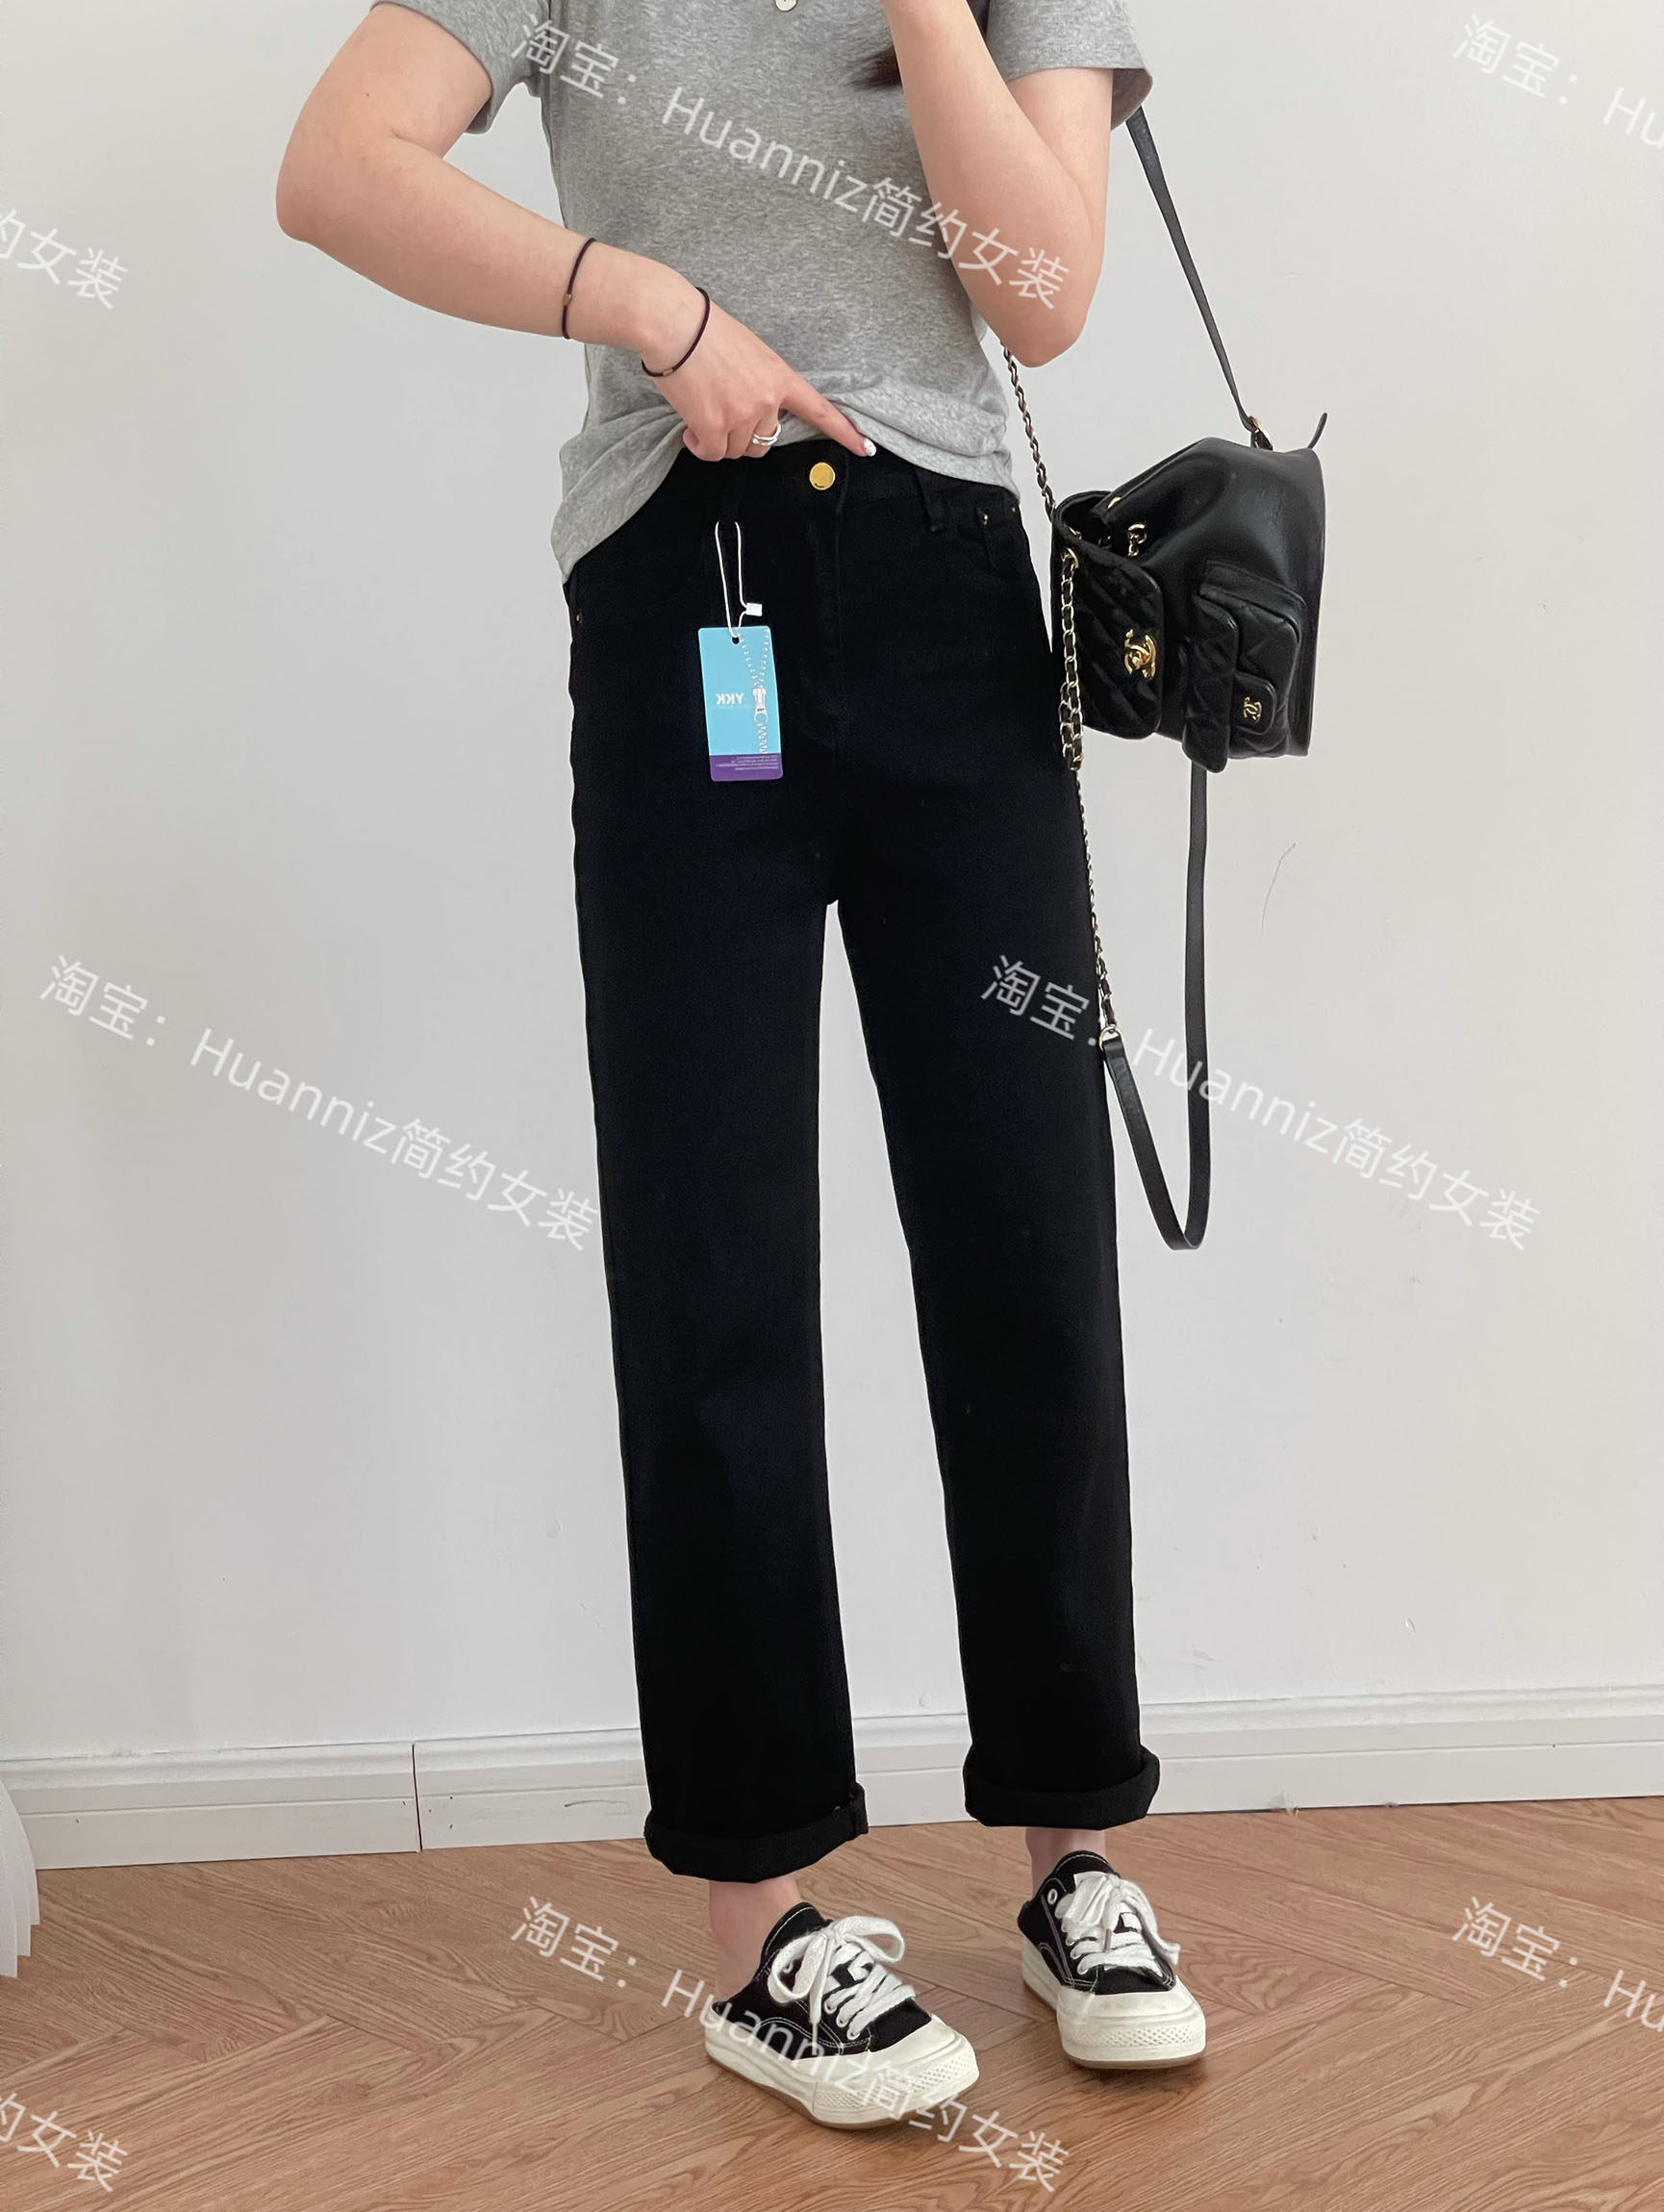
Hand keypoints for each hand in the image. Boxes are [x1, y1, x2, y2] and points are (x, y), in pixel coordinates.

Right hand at [642, 282, 872, 462]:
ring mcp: (742, 415)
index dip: (843, 431)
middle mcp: (767, 399)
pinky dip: (701, 445)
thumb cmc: (705, 331)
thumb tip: (750, 412)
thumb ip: (761, 383)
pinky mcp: (714, 427)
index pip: (818, 410)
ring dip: (719, 438)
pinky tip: (691, 427)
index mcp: (779, 376)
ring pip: (737, 449)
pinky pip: (714, 453)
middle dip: (744, 435)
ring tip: (702, 410)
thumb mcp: (749, 351)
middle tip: (722, 411)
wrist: (675, 326)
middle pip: (765, 441)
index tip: (865, 448)